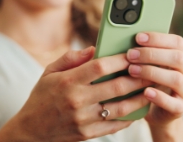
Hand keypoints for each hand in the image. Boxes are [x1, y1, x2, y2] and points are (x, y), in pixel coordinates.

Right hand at [0, 46, 150, 141]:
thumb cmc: (42, 97)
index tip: (133, 53)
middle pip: (116, 86)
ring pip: (121, 108)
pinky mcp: (88, 133)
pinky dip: (130, 116)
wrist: (31, 130)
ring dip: (140, 98)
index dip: (120, 59)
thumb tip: (94, 49)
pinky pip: (115, 125)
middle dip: (138, 77)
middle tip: (151, 70)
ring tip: (150, 89)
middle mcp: (77, 100)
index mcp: (68, 82)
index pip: (100, 67)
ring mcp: (84, 119)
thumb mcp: (49, 72)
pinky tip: (139, 108)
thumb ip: (71, 58)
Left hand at [126, 32, 182, 125]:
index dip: (158, 38)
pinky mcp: (181, 108)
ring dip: (152, 72)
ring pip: (176, 79)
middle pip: (178, 58)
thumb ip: (148, 52)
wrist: (157, 110)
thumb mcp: (153, 64)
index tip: (138, 37)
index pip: (178, 42)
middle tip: (131, 54)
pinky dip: (159, 96)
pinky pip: (173, 103)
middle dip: (152, 55)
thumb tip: (131, 38)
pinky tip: (146, 92)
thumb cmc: (152, 81)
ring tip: (132, 70)